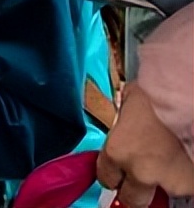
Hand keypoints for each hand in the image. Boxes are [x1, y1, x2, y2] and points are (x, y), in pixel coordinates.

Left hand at [98, 84, 193, 206]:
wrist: (187, 99)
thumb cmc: (161, 93)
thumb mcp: (130, 102)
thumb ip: (124, 119)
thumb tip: (125, 117)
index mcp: (117, 151)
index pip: (106, 178)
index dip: (112, 175)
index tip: (117, 174)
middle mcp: (139, 171)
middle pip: (131, 198)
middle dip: (134, 190)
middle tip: (141, 179)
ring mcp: (167, 181)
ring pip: (163, 193)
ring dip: (165, 182)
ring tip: (171, 160)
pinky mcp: (191, 184)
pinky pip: (186, 187)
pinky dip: (186, 178)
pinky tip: (186, 160)